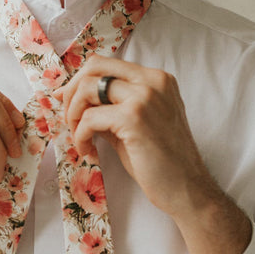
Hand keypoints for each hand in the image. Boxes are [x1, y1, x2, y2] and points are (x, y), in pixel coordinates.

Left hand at [55, 56, 250, 253]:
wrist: (187, 189)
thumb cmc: (162, 163)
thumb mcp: (135, 126)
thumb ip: (112, 108)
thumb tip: (74, 100)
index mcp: (156, 79)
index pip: (107, 64)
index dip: (80, 82)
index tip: (68, 104)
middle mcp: (152, 80)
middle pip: (94, 66)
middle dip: (71, 92)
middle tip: (69, 120)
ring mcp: (144, 96)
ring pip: (88, 88)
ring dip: (73, 115)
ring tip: (80, 139)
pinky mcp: (133, 118)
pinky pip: (90, 118)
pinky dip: (81, 136)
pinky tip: (88, 152)